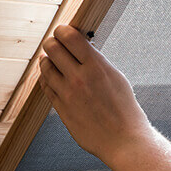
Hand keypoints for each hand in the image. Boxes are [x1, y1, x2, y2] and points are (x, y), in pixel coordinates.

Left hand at [38, 25, 151, 164]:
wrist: (124, 139)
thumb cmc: (125, 110)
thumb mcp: (117, 78)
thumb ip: (97, 62)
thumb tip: (82, 49)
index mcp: (97, 67)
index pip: (68, 36)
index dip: (63, 30)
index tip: (65, 32)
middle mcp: (79, 78)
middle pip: (51, 48)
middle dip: (53, 43)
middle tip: (58, 45)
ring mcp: (67, 94)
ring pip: (45, 67)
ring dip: (48, 60)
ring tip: (54, 61)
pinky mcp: (61, 108)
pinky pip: (45, 86)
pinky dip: (47, 78)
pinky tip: (53, 77)